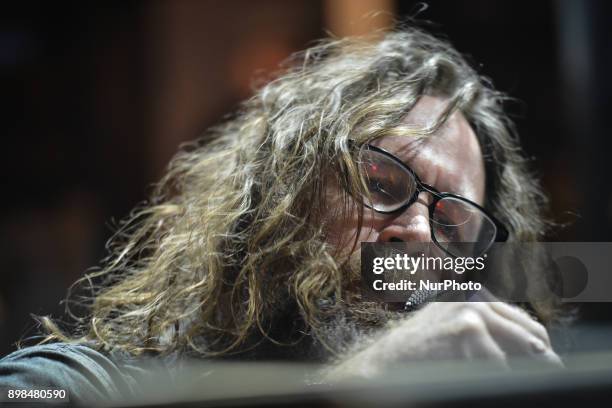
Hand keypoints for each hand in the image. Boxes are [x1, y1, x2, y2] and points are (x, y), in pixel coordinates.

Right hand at [326, 300, 562, 379]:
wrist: (381, 367)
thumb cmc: (414, 359)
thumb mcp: (449, 334)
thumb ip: (482, 331)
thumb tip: (534, 349)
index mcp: (471, 297)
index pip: (523, 324)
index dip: (538, 350)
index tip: (548, 368)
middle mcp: (473, 297)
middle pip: (531, 334)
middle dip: (543, 361)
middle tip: (552, 378)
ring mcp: (470, 309)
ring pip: (525, 349)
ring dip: (527, 373)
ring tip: (529, 388)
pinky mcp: (467, 327)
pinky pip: (503, 366)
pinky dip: (502, 382)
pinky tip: (492, 388)